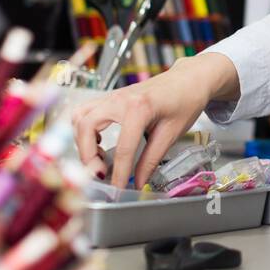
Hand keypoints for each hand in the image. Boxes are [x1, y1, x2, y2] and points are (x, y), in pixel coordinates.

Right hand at [70, 53, 239, 189]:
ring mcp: (112, 96)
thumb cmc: (186, 99)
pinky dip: (83, 129)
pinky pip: (85, 112)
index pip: (122, 148)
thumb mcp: (172, 133)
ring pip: (79, 117)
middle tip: (100, 173)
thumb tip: (138, 182)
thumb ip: (152, 159)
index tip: (117, 190)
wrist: (190, 78)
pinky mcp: (111, 97)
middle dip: (87, 155)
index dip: (118, 173)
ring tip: (98, 157)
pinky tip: (97, 142)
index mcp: (139, 108)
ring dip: (82, 141)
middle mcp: (119, 99)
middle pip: (86, 127)